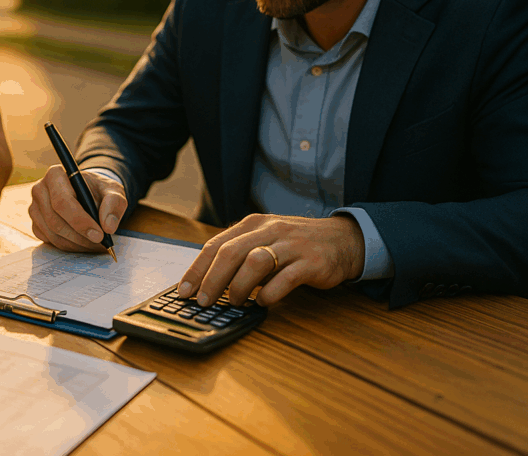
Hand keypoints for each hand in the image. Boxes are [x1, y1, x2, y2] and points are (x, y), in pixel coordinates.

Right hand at [28, 165, 127, 250]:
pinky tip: (84, 243)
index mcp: (55, 175)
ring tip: (96, 244)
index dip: (80, 221)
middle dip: (80, 236)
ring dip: (77, 244)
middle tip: (101, 243)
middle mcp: (40, 190)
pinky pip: (50, 241)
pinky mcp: (36, 224)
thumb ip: (114, 204)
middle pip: (55, 220)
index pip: (62, 201)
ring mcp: (35, 208)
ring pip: (53, 234)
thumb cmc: (98, 190)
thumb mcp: (113, 191)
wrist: (88, 193)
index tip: (99, 234)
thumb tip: (108, 226)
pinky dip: (70, 246)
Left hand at [178, 214, 365, 307]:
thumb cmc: (296, 245)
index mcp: (253, 224)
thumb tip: (208, 282)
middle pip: (231, 252)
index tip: (184, 290)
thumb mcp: (265, 241)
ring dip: (240, 286)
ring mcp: (291, 245)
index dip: (197, 269)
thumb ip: (240, 255)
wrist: (343, 240)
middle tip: (203, 301)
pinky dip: (270, 292)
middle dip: (212, 280)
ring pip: (255, 262)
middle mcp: (270, 230)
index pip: (216, 244)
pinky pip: (286, 277)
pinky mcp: (311, 262)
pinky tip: (263, 302)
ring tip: (234, 302)